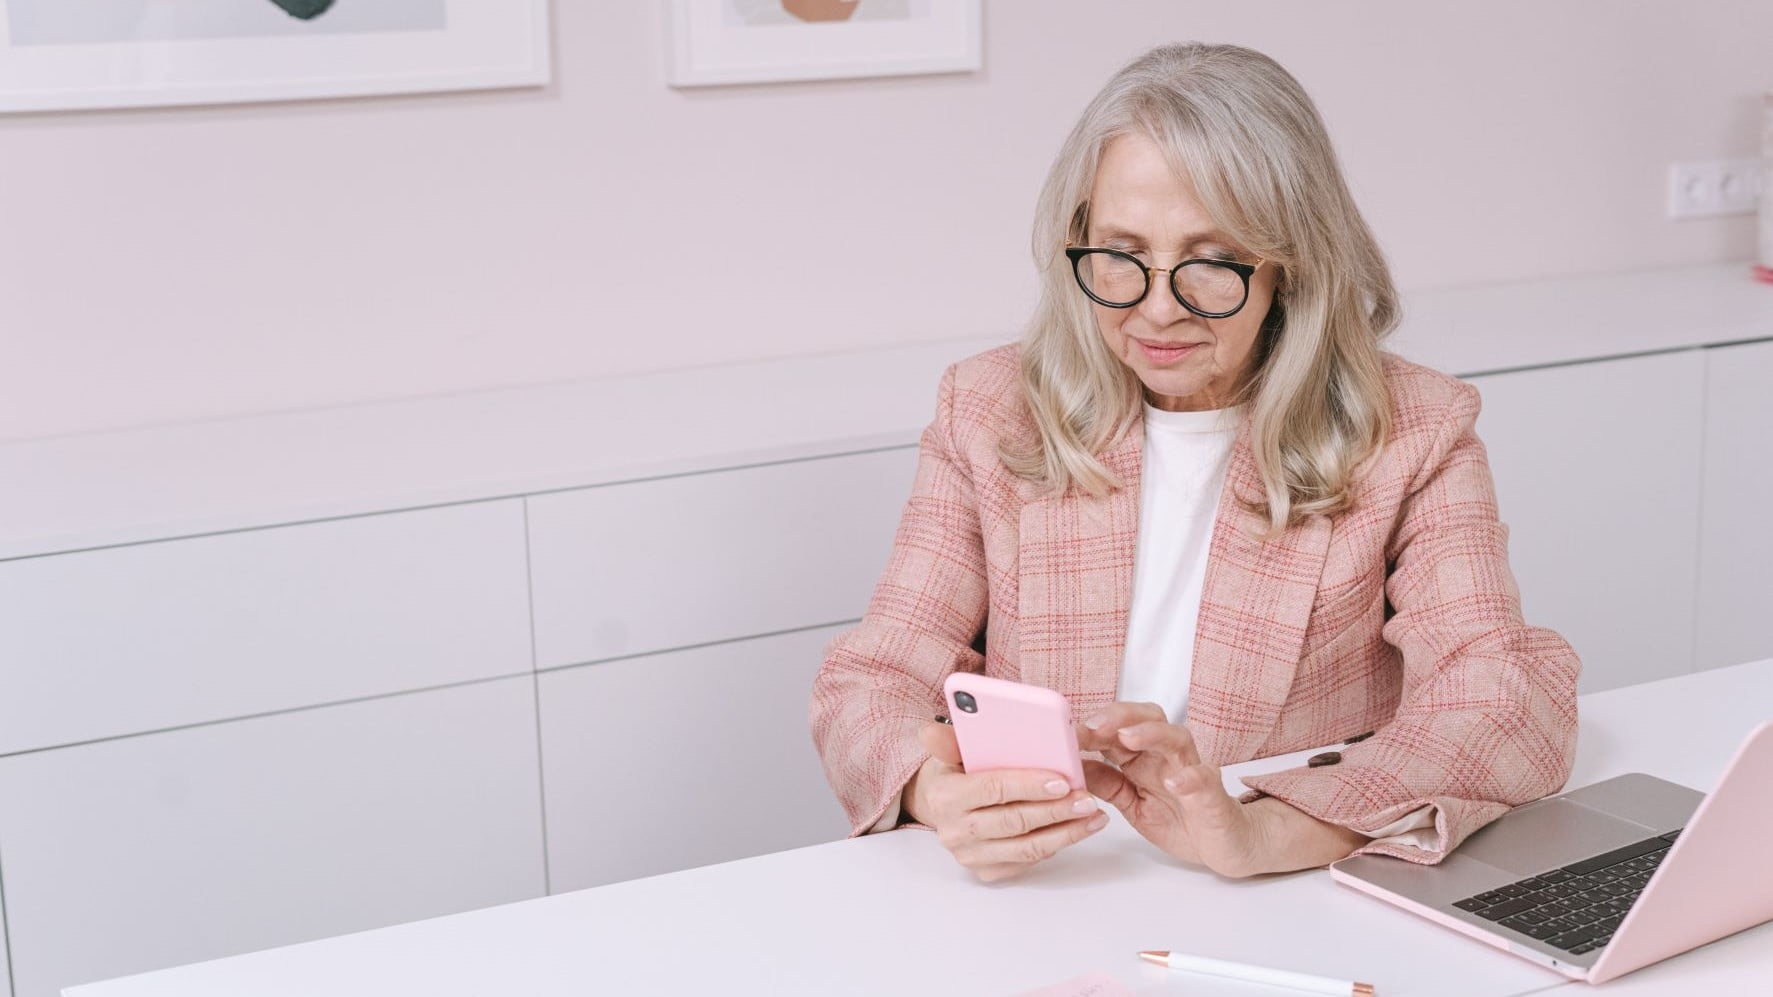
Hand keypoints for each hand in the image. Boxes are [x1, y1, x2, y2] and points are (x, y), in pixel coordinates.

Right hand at [902, 720, 1108, 881]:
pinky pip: (1029, 861)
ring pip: (1027, 847)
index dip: (1029, 785)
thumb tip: (929, 732)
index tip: (1062, 780)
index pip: (992, 789)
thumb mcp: (952, 750)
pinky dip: (1058, 844)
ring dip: (1066, 831)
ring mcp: (971, 856)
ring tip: (1093, 814)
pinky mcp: (987, 871)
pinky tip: (1079, 828)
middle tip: (1087, 798)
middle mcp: (954, 831)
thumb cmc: (958, 773)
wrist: (945, 805)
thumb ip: (949, 740)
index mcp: (944, 797)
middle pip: (1014, 821)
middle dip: (1056, 810)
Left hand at [1075, 702, 1272, 877]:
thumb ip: (1107, 784)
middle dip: (1118, 716)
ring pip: (1176, 738)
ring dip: (1151, 734)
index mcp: (1144, 757)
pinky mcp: (1213, 794)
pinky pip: (1204, 779)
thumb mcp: (1132, 804)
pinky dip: (1189, 778)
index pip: (1117, 729)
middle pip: (1148, 718)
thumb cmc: (1180, 819)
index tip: (1064, 733)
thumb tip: (1074, 765)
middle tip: (1092, 726)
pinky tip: (1173, 782)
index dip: (1092, 727)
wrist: (1225, 845)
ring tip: (1128, 739)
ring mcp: (1192, 771)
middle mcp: (1167, 757)